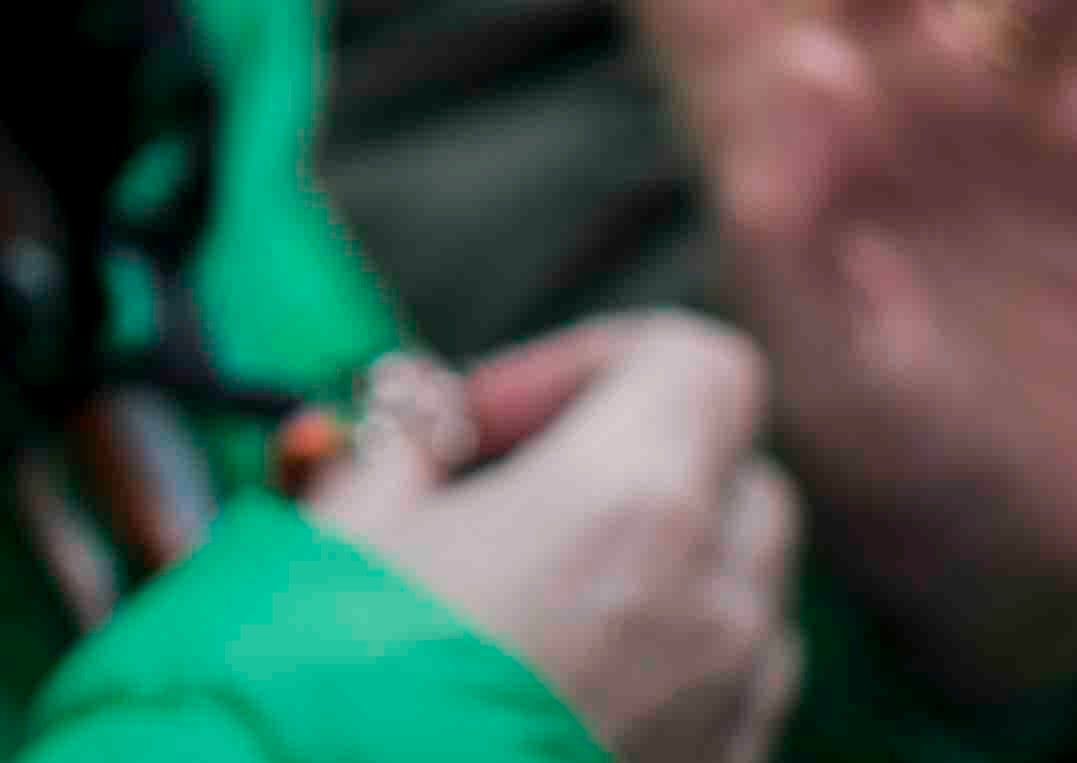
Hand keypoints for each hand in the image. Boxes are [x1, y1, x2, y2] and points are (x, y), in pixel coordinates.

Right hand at [309, 313, 803, 762]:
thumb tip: (418, 417)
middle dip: (634, 462)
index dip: (592, 362)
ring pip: (750, 594)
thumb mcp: (337, 524)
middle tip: (502, 499)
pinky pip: (733, 697)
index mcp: (633, 504)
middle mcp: (716, 606)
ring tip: (531, 599)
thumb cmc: (326, 686)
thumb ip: (399, 445)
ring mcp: (731, 715)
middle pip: (739, 474)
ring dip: (664, 567)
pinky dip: (670, 666)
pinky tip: (554, 687)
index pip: (699, 362)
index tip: (488, 422)